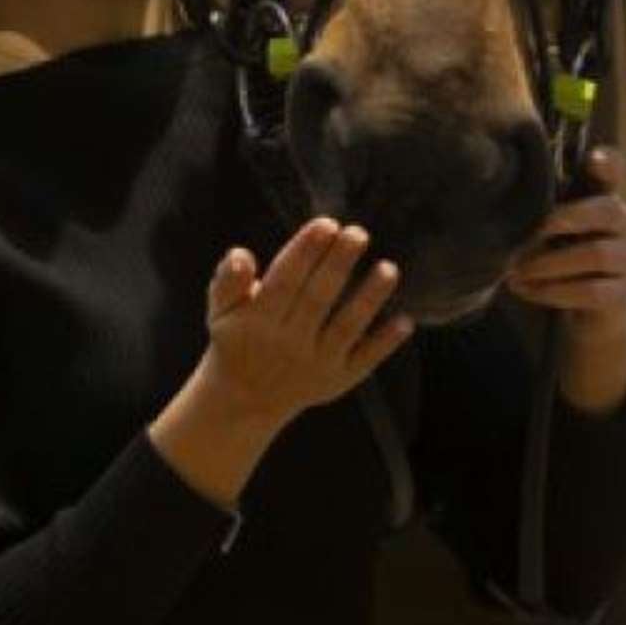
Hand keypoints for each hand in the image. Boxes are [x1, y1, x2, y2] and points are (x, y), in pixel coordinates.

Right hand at [200, 218, 413, 432]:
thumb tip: (240, 255)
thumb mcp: (220, 311)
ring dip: (369, 299)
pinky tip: (406, 321)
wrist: (244, 401)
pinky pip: (364, 361)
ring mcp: (316, 364)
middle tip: (358, 233)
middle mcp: (288, 343)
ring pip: (345, 328)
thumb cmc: (236, 340)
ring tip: (389, 268)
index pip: (285, 280)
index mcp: (258, 320)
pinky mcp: (338, 380)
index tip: (326, 224)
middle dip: (338, 264)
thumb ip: (227, 281)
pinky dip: (385, 343)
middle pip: (318, 298)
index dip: (305, 251)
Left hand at [504, 146, 625, 414]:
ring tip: (515, 271)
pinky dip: (553, 291)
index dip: (607, 162)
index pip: (613, 170)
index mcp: (598, 196)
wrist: (577, 308)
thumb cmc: (552, 251)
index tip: (594, 158)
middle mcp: (618, 222)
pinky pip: (591, 291)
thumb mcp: (542, 224)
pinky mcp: (618, 293)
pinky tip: (526, 290)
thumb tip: (503, 195)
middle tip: (533, 231)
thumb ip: (535, 205)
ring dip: (550, 263)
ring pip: (597, 253)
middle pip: (610, 210)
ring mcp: (623, 258)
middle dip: (569, 218)